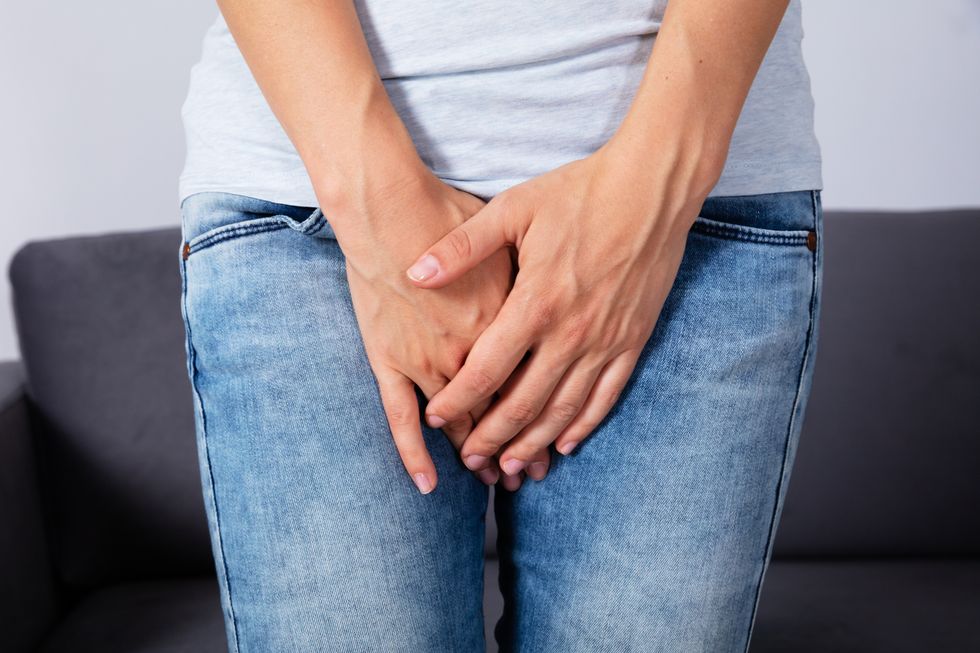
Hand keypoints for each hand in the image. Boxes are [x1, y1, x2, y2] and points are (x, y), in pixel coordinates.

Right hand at [333, 170, 551, 493]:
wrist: (387, 204)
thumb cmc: (446, 210)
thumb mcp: (507, 234)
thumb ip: (525, 274)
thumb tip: (553, 290)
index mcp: (505, 321)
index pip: (531, 384)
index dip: (543, 418)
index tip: (553, 445)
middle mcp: (470, 350)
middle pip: (501, 410)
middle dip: (518, 447)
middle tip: (529, 474)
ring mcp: (427, 359)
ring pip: (460, 424)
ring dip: (478, 455)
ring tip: (494, 482)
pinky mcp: (389, 360)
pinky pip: (400, 417)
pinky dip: (414, 453)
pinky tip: (428, 485)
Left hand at [405, 138, 717, 477]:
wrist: (651, 188)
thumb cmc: (579, 193)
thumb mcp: (514, 209)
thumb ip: (463, 247)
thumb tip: (413, 273)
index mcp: (535, 303)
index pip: (486, 369)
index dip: (457, 399)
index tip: (435, 419)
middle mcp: (570, 333)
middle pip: (523, 402)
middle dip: (492, 436)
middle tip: (470, 462)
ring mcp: (605, 341)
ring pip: (564, 409)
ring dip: (534, 442)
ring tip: (511, 466)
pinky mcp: (632, 341)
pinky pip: (606, 396)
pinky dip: (583, 425)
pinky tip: (565, 444)